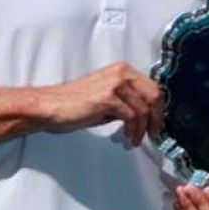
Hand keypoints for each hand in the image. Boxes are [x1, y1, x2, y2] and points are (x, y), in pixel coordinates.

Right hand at [40, 62, 163, 145]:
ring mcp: (115, 84)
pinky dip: (133, 130)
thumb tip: (147, 115)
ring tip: (135, 139)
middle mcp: (122, 73)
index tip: (156, 123)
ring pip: (144, 109)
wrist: (50, 106)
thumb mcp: (109, 97)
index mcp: (123, 70)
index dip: (159, 108)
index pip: (153, 87)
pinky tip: (128, 137)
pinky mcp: (108, 98)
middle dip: (157, 118)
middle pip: (154, 95)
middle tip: (153, 133)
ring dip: (142, 129)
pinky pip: (132, 117)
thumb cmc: (75, 104)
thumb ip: (128, 101)